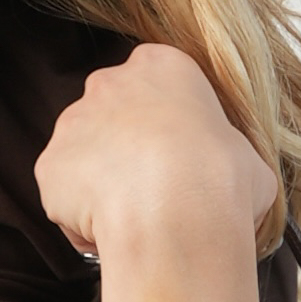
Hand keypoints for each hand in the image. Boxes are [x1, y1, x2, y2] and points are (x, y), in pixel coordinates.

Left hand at [35, 44, 276, 301]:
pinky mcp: (50, 166)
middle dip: (126, 153)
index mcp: (163, 67)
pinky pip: (63, 196)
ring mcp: (73, 122)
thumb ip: (229, 156)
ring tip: (133, 220)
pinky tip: (110, 234)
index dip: (166, 131)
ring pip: (84, 157)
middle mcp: (110, 83)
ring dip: (102, 187)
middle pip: (111, 117)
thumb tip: (235, 181)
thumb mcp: (250, 160)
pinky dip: (80, 218)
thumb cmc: (221, 183)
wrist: (176, 218)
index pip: (155, 89)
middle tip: (153, 195)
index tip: (179, 162)